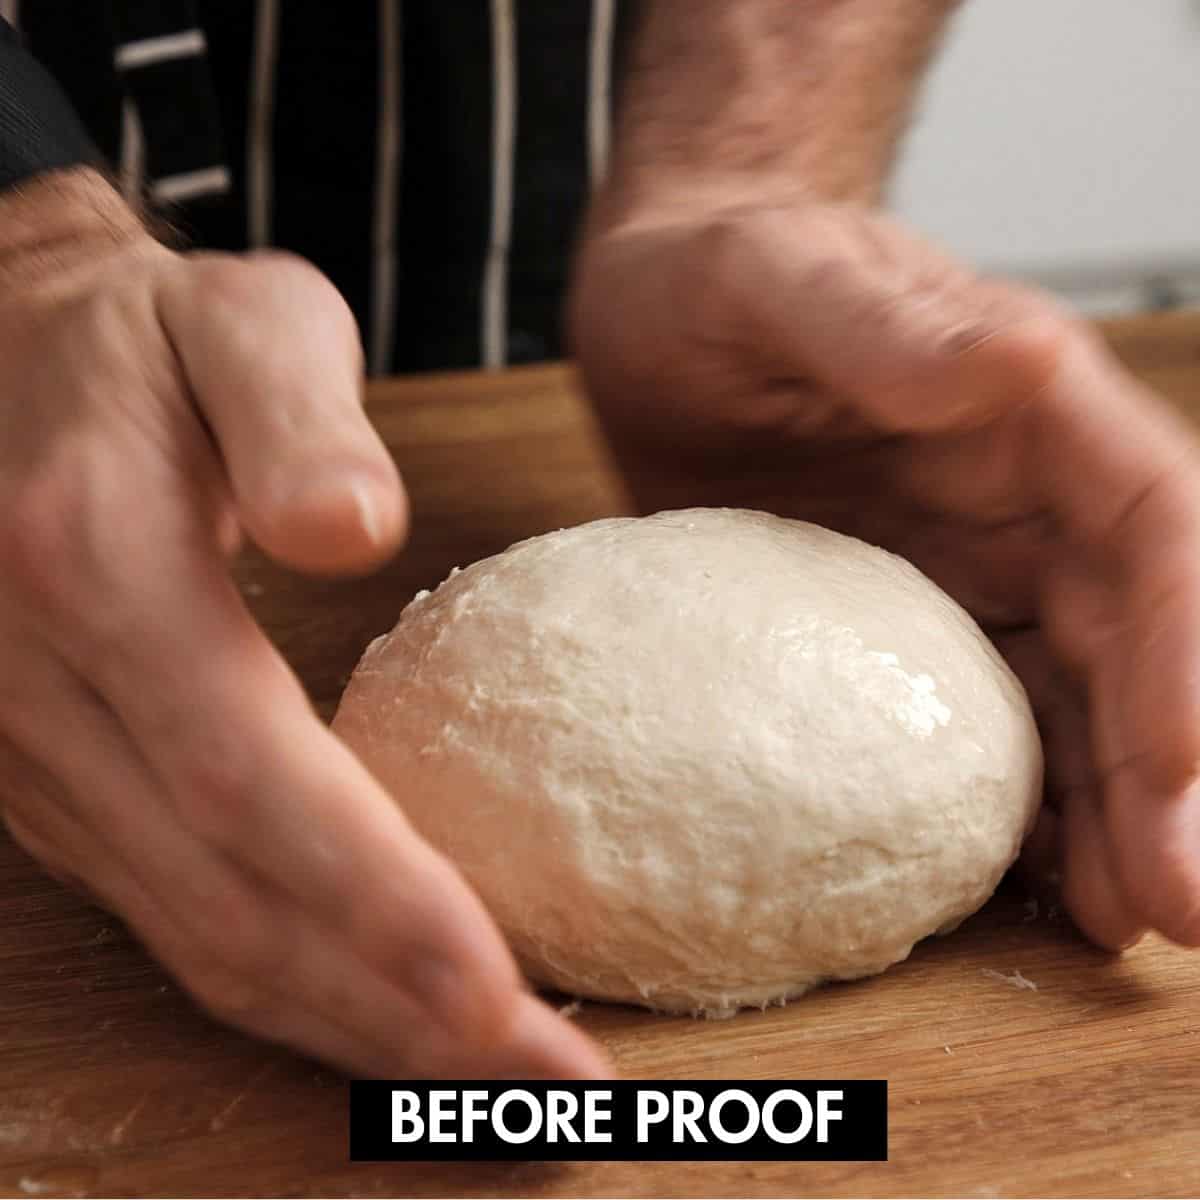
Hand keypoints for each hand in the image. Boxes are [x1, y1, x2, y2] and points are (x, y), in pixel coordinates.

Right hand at [0, 170, 607, 1078]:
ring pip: (203, 938)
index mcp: (103, 572)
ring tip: (484, 1071)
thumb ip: (296, 420)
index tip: (509, 996)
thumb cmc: (151, 333)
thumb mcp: (241, 324)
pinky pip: (178, 916)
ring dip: (347, 1025)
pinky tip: (375, 1006)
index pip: (257, 785)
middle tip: (539, 1077)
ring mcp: (43, 754)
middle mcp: (54, 694)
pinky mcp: (60, 778)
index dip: (383, 907)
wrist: (4, 345)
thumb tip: (357, 531)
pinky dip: (287, 983)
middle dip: (395, 1011)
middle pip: (236, 903)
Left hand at [571, 200, 1199, 951]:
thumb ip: (884, 320)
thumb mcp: (775, 276)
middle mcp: (1022, 499)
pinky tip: (1019, 880)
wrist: (660, 314)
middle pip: (1133, 640)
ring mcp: (964, 569)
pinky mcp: (892, 625)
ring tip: (1119, 924)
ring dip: (1108, 811)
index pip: (1150, 527)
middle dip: (1165, 775)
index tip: (1179, 767)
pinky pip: (971, 723)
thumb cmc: (717, 274)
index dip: (1184, 649)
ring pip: (1069, 698)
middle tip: (1176, 911)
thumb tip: (1017, 361)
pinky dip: (1007, 799)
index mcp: (1028, 408)